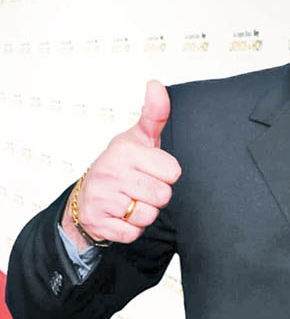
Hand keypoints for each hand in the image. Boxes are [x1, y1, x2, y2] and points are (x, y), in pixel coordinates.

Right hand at [61, 80, 181, 249]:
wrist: (86, 197)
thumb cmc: (121, 165)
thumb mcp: (139, 138)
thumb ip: (154, 114)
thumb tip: (156, 84)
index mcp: (125, 150)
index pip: (173, 172)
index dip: (165, 174)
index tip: (149, 169)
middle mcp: (111, 172)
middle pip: (163, 196)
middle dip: (155, 195)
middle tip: (138, 187)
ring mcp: (102, 198)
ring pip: (149, 216)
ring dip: (143, 214)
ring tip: (128, 200)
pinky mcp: (98, 222)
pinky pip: (133, 233)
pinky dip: (130, 229)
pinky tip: (119, 216)